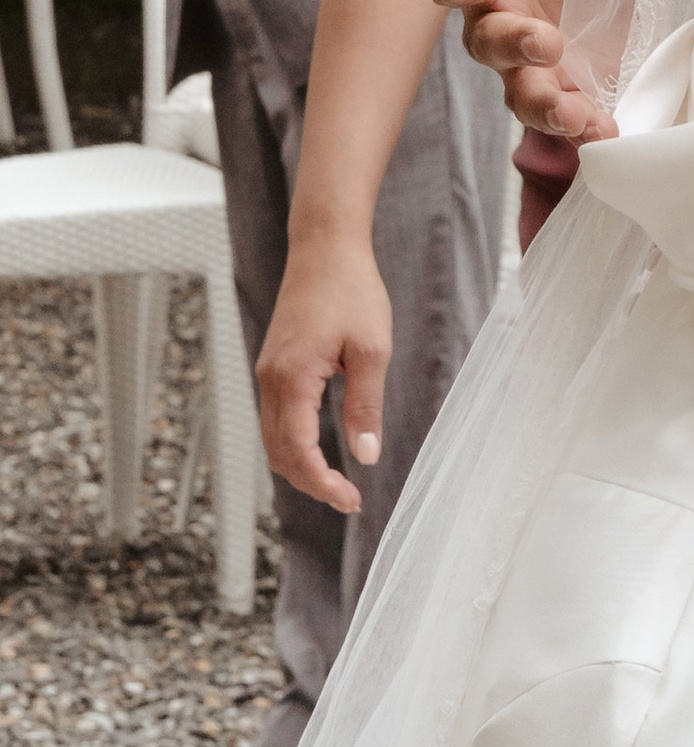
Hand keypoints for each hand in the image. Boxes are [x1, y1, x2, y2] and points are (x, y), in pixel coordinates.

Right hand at [258, 237, 392, 515]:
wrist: (325, 247)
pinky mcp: (274, 365)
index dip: (322, 483)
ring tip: (336, 482)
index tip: (351, 499)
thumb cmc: (352, 290)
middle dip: (310, 482)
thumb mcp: (372, 349)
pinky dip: (294, 442)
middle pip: (279, 453)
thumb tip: (365, 456)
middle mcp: (271, 380)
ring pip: (273, 438)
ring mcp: (268, 372)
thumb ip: (366, 405)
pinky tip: (320, 448)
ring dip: (300, 465)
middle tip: (348, 498)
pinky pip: (275, 418)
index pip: (298, 452)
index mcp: (292, 378)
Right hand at [443, 0, 615, 142]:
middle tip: (543, 40)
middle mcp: (504, 21)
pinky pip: (569, 119)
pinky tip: (606, 133)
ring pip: (522, 93)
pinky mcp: (576, 91)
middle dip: (510, 45)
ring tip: (572, 109)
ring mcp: (538, 64)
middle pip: (486, 44)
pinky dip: (584, 130)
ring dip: (543, 102)